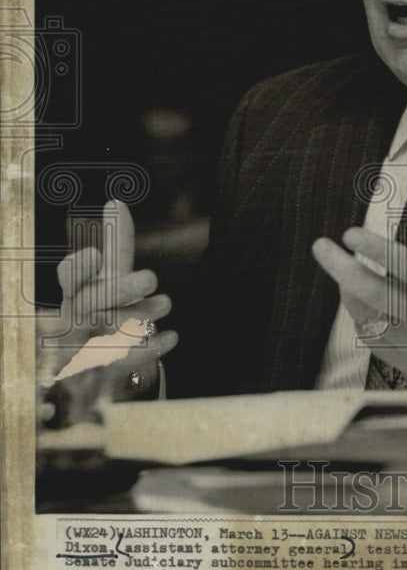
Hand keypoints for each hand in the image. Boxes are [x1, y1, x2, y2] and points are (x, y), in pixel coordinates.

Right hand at [36, 200, 177, 424]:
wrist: (92, 358)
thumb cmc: (103, 304)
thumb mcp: (109, 274)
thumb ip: (116, 241)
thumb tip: (116, 201)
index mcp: (77, 291)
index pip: (71, 276)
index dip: (80, 267)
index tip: (95, 254)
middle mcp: (80, 316)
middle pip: (92, 302)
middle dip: (120, 288)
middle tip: (150, 276)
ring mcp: (92, 344)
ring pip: (110, 332)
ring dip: (139, 316)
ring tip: (165, 303)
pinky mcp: (110, 367)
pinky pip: (129, 360)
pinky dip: (151, 347)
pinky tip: (172, 336)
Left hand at [313, 227, 406, 390]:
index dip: (380, 250)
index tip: (354, 234)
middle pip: (379, 295)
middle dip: (343, 268)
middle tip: (323, 246)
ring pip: (369, 318)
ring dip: (347, 290)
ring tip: (337, 264)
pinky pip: (373, 339)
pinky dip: (359, 315)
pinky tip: (353, 299)